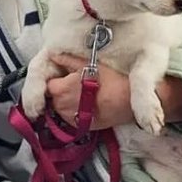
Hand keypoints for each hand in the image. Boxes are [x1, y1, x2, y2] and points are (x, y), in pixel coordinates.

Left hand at [46, 54, 181, 129]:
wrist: (133, 101)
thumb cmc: (113, 79)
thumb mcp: (91, 64)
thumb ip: (68, 60)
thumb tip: (53, 54)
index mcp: (62, 90)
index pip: (48, 84)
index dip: (56, 77)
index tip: (65, 73)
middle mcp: (63, 107)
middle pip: (53, 97)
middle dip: (61, 89)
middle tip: (76, 80)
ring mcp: (72, 120)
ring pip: (61, 108)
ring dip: (67, 100)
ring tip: (83, 91)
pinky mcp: (83, 127)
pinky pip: (71, 117)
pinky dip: (76, 110)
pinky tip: (88, 102)